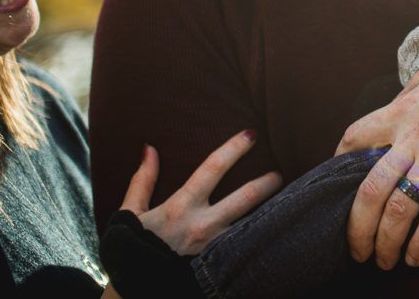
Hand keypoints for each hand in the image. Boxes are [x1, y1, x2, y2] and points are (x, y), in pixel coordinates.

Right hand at [120, 130, 282, 254]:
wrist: (134, 292)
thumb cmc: (131, 250)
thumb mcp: (130, 214)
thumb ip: (143, 181)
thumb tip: (150, 149)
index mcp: (181, 207)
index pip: (213, 168)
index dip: (234, 148)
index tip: (251, 134)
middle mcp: (202, 226)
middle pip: (245, 198)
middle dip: (267, 183)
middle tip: (279, 173)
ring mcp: (214, 248)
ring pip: (251, 226)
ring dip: (270, 213)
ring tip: (288, 201)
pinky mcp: (219, 268)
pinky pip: (245, 249)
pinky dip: (259, 238)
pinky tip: (275, 231)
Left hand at [335, 53, 418, 269]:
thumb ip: (412, 91)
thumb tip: (399, 100)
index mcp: (400, 111)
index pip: (355, 138)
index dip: (339, 161)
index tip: (337, 181)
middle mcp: (412, 137)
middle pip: (370, 189)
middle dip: (357, 226)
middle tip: (356, 247)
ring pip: (398, 210)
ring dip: (386, 242)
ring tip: (384, 259)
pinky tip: (415, 257)